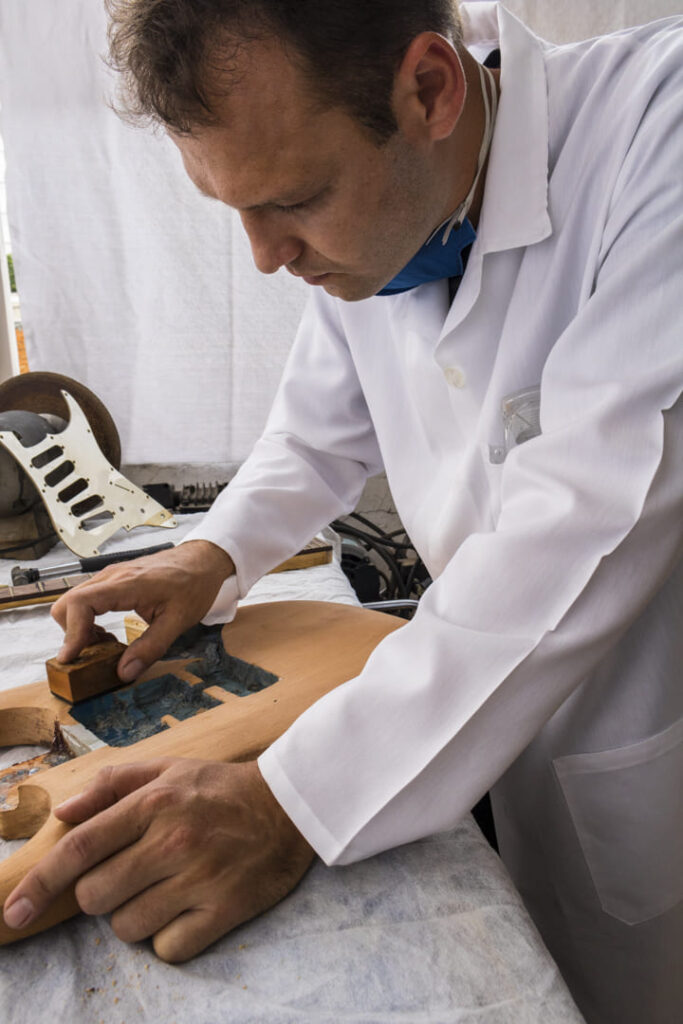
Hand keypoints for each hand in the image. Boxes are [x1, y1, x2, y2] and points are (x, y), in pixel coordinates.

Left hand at [2, 758, 313, 960]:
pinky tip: (189, 910)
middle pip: (97, 896)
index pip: (81, 848)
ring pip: (128, 927)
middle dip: (101, 895)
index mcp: (155, 801)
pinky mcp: (226, 908)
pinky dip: (171, 938)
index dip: (41, 883)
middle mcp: (174, 839)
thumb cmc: (222, 788)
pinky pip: (170, 948)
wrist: (293, 805)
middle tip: (131, 876)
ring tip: (164, 891)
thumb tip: (63, 813)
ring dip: (136, 917)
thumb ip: (113, 783)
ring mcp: (200, 876)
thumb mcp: (170, 768)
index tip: (14, 912)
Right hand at [51, 540, 234, 680]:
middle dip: (72, 633)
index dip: (71, 633)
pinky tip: (108, 634)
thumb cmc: (194, 584)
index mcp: (127, 584)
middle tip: (92, 655)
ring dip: (79, 628)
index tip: (71, 658)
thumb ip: (151, 647)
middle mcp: (112, 577)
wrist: (203, 560)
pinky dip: (87, 620)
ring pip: (74, 602)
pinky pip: (86, 600)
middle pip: (68, 603)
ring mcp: (110, 577)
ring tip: (104, 646)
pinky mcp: (113, 581)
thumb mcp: (178, 621)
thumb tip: (124, 672)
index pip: (81, 603)